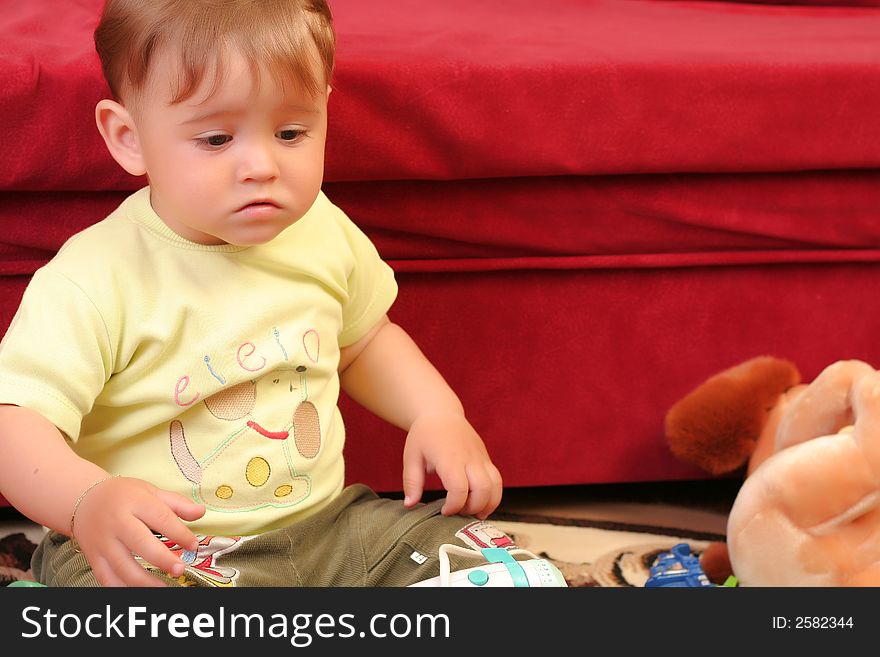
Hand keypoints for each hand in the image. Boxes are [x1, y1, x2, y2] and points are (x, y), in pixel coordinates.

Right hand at [72, 476, 204, 586]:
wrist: (84, 499)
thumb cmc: (123, 495)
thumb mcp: (151, 491)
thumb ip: (177, 504)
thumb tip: (200, 512)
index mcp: (135, 502)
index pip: (161, 518)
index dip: (180, 534)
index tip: (193, 545)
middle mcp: (117, 522)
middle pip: (140, 543)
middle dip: (162, 559)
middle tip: (180, 569)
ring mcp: (103, 541)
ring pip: (123, 566)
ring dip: (144, 581)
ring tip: (164, 586)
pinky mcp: (94, 557)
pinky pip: (107, 578)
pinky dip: (122, 588)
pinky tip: (140, 590)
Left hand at [402, 412, 502, 518]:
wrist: (442, 413)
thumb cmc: (424, 436)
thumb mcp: (412, 457)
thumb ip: (411, 482)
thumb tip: (410, 505)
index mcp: (449, 457)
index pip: (459, 488)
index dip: (454, 506)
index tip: (444, 511)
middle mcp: (469, 458)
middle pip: (482, 490)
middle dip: (472, 508)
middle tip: (458, 512)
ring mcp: (481, 458)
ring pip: (495, 486)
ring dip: (487, 505)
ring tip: (474, 513)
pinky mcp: (487, 459)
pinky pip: (497, 481)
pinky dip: (493, 496)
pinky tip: (481, 505)